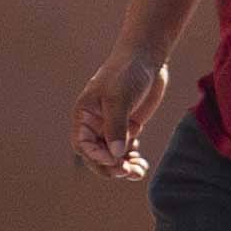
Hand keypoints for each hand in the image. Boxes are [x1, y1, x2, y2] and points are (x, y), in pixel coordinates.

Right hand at [73, 45, 172, 179]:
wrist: (146, 58)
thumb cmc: (127, 72)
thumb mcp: (119, 98)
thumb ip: (116, 126)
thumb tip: (116, 155)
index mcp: (84, 115)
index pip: (83, 144)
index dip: (96, 156)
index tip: (114, 160)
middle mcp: (95, 124)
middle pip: (97, 154)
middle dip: (110, 166)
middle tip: (126, 171)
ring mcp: (112, 127)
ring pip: (113, 156)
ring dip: (123, 167)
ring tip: (138, 172)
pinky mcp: (128, 127)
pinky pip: (126, 150)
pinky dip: (132, 159)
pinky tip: (142, 165)